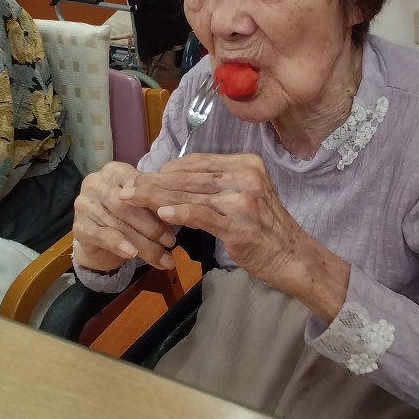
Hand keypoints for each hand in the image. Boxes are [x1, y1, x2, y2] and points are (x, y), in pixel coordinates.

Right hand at [73, 161, 175, 272]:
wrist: (100, 243)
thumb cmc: (126, 217)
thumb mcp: (142, 205)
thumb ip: (154, 202)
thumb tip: (177, 210)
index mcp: (114, 171)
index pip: (138, 184)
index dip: (158, 202)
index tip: (177, 217)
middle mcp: (96, 183)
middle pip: (128, 205)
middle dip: (152, 225)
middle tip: (171, 241)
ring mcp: (84, 204)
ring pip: (119, 224)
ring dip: (144, 243)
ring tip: (163, 257)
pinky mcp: (79, 227)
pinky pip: (102, 235)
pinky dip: (119, 244)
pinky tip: (132, 254)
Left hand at [120, 154, 301, 285]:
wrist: (292, 256)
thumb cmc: (265, 227)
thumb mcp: (246, 195)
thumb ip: (217, 184)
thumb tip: (175, 179)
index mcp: (247, 164)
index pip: (198, 162)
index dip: (167, 169)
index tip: (144, 176)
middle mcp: (246, 177)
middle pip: (189, 177)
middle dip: (154, 182)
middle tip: (127, 187)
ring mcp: (243, 201)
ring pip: (190, 194)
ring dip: (156, 197)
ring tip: (132, 199)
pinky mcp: (238, 225)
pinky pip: (201, 215)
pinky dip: (178, 213)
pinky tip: (160, 214)